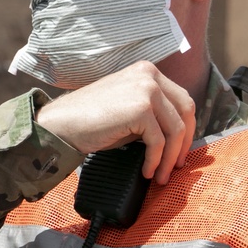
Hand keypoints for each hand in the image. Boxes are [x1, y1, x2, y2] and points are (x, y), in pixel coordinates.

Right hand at [35, 61, 195, 183]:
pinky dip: (155, 161)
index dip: (187, 128)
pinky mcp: (139, 109)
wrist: (60, 124)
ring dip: (170, 158)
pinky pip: (158, 141)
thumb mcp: (127, 108)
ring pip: (175, 129)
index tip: (180, 150)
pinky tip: (147, 171)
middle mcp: (149, 75)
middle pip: (186, 111)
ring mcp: (146, 89)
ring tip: (162, 176)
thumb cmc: (90, 120)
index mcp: (147, 71)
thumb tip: (177, 138)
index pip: (182, 99)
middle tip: (177, 166)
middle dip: (185, 142)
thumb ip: (152, 113)